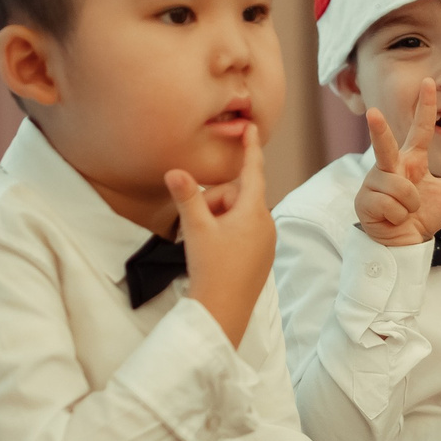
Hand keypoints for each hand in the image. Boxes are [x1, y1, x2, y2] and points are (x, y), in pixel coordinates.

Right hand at [173, 127, 273, 345]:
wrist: (223, 312)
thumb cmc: (211, 269)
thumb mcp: (195, 229)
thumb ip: (187, 197)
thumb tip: (174, 171)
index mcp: (254, 212)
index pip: (252, 171)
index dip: (249, 148)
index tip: (250, 128)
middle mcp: (265, 224)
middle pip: (235, 196)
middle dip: (213, 202)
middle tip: (195, 224)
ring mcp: (265, 242)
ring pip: (236, 215)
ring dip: (215, 220)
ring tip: (201, 242)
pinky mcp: (260, 257)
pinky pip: (241, 232)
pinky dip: (223, 234)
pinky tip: (211, 253)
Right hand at [356, 82, 440, 245]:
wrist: (406, 244)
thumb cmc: (424, 215)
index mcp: (411, 160)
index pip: (420, 129)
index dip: (425, 107)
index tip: (428, 83)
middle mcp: (390, 167)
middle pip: (385, 144)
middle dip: (378, 129)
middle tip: (373, 112)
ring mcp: (374, 183)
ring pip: (400, 188)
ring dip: (410, 204)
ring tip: (405, 212)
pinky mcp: (365, 201)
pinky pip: (391, 205)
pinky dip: (399, 215)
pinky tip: (393, 218)